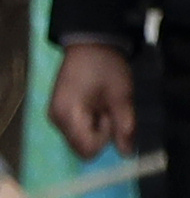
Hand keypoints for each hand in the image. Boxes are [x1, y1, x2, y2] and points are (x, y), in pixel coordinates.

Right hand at [50, 42, 137, 159]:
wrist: (91, 43)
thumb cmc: (107, 67)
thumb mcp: (122, 96)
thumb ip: (125, 127)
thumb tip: (126, 154)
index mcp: (69, 116)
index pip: (88, 149)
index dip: (106, 138)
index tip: (112, 116)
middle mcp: (56, 120)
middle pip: (82, 146)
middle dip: (101, 133)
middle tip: (109, 108)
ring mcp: (56, 116)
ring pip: (80, 138)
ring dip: (97, 127)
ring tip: (103, 103)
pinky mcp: (59, 111)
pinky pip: (77, 128)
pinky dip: (90, 121)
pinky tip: (96, 103)